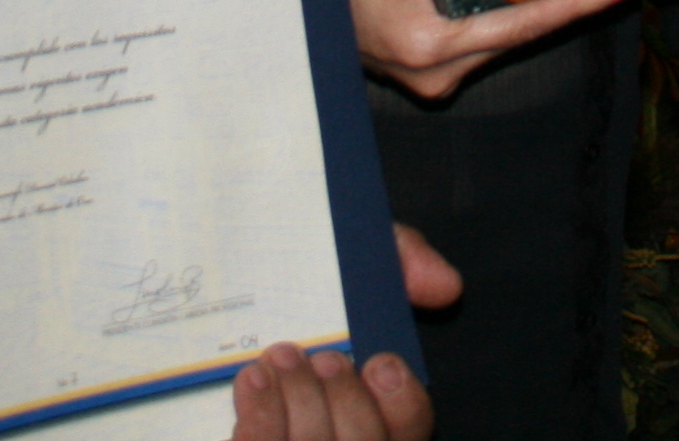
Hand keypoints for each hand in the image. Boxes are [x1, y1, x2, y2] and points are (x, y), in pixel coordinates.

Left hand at [222, 226, 458, 440]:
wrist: (233, 268)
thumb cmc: (304, 276)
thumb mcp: (357, 255)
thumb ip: (405, 258)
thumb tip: (444, 285)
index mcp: (382, 403)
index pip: (413, 426)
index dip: (401, 401)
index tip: (378, 362)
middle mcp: (348, 435)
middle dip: (344, 398)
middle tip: (322, 357)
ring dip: (299, 399)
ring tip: (281, 355)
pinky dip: (260, 413)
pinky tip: (253, 377)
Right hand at [340, 0, 643, 102]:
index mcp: (433, 43)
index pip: (527, 20)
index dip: (582, 1)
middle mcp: (440, 72)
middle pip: (521, 30)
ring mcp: (434, 77)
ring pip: (501, 33)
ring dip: (530, 0)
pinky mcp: (429, 70)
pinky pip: (479, 36)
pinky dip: (500, 9)